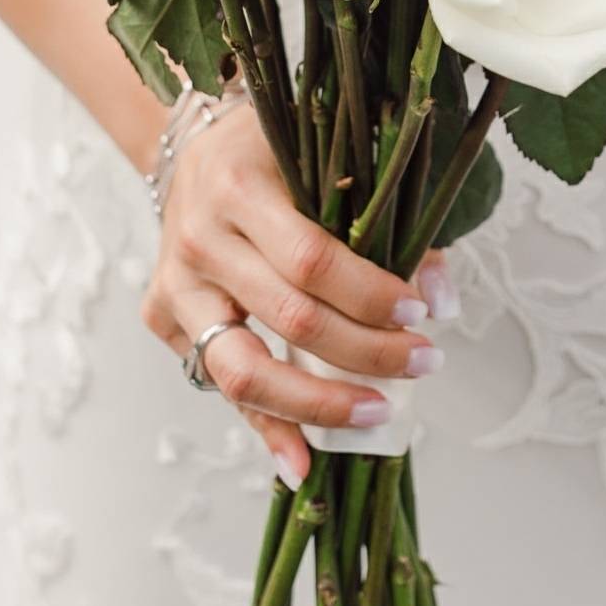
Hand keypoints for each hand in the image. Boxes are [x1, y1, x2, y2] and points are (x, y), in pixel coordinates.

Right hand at [141, 104, 455, 488]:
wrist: (193, 144)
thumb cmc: (272, 150)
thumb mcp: (326, 163)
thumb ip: (384, 221)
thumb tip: (440, 298)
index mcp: (239, 188)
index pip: (312, 261)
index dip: (370, 296)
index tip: (421, 316)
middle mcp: (199, 240)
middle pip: (288, 319)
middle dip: (365, 352)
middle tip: (423, 363)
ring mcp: (175, 286)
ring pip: (241, 369)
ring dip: (317, 405)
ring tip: (376, 413)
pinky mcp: (164, 319)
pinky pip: (218, 384)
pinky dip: (265, 427)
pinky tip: (302, 462)